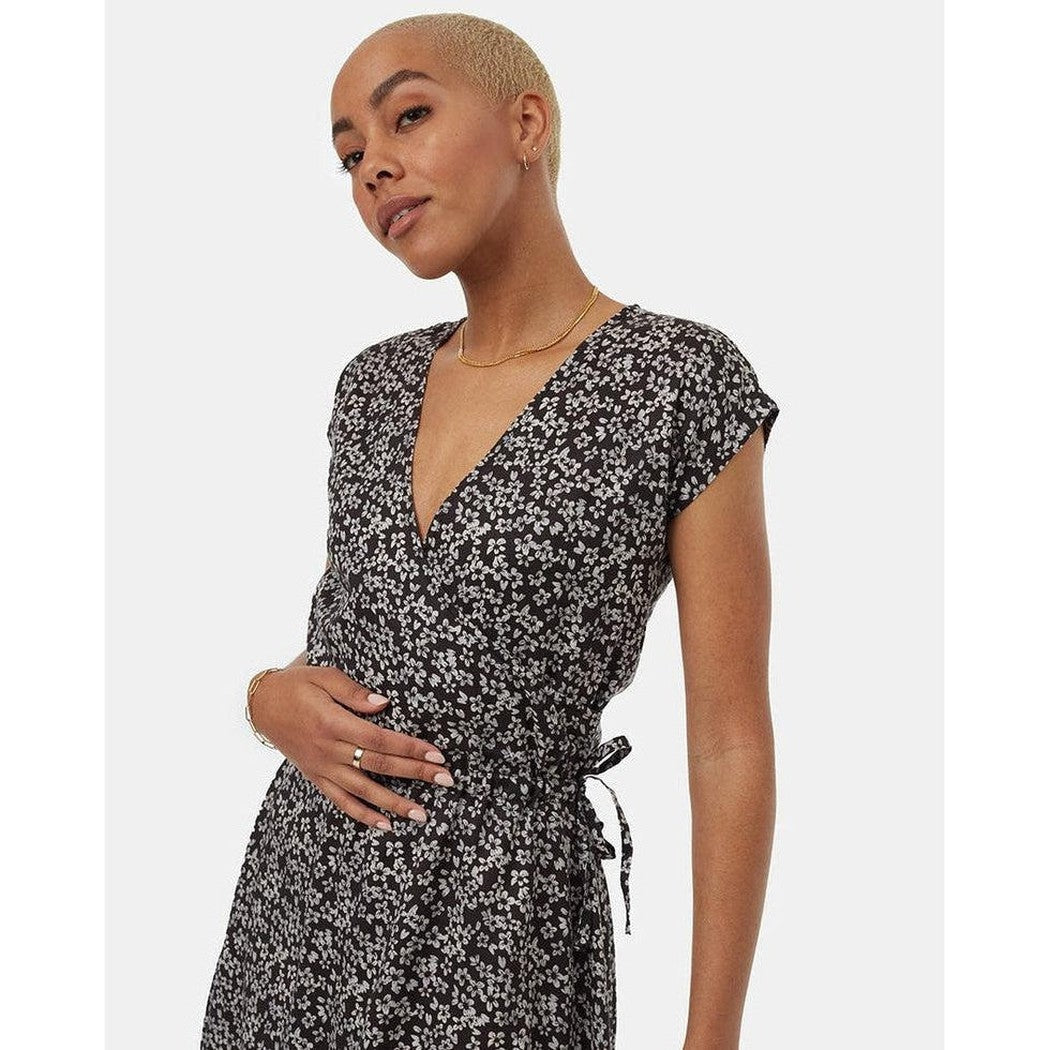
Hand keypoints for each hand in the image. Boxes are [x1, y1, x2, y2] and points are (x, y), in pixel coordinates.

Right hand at [249, 664, 452, 830]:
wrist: (261, 705)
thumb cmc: (297, 685)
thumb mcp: (324, 676)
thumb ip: (353, 692)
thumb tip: (384, 703)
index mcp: (334, 723)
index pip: (380, 740)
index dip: (410, 748)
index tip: (437, 754)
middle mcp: (329, 750)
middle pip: (380, 766)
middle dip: (416, 773)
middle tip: (447, 780)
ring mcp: (323, 768)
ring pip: (364, 791)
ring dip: (395, 804)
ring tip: (423, 814)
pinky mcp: (317, 778)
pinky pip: (341, 801)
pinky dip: (363, 815)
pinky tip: (386, 825)